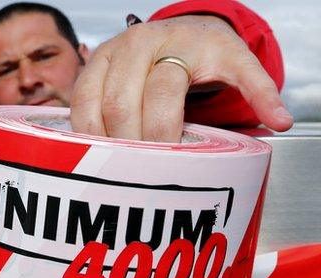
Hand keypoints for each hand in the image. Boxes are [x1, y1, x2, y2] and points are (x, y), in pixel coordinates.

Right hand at [70, 15, 292, 141]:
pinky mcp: (91, 64)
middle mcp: (138, 44)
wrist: (181, 29)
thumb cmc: (206, 53)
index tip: (171, 158)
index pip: (164, 91)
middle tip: (143, 168)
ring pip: (93, 103)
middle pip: (122, 101)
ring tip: (119, 163)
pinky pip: (78, 102)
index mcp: (178, 44)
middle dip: (132, 141)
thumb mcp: (237, 64)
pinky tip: (98, 147)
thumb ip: (257, 90)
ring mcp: (110, 52)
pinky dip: (85, 129)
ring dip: (103, 139)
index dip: (164, 129)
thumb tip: (280, 121)